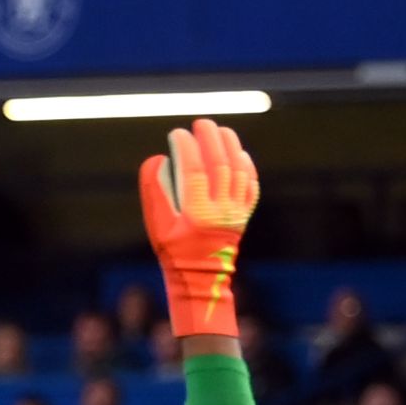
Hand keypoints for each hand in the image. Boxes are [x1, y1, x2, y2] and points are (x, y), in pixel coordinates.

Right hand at [138, 116, 259, 341]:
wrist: (200, 280)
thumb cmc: (174, 254)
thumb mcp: (156, 226)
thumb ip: (155, 191)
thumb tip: (157, 159)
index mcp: (197, 213)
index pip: (193, 169)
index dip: (186, 147)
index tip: (177, 134)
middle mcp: (220, 210)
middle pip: (220, 164)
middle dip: (210, 139)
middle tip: (200, 124)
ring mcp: (236, 212)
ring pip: (238, 171)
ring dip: (231, 147)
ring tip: (221, 130)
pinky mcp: (243, 215)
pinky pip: (250, 185)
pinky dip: (246, 166)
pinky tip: (239, 153)